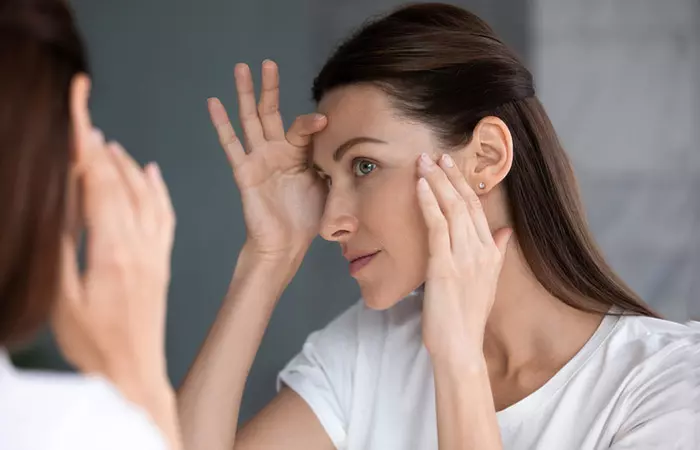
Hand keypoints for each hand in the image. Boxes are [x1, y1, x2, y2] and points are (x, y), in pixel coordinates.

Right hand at [52, 128, 175, 393]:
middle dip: (100, 148)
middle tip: (85, 119)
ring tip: (107, 144)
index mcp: (112, 251)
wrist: (133, 373)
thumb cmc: (94, 345)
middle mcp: (139, 246)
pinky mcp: (162, 262)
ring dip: (126, 165)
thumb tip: (57, 207)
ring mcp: (155, 253)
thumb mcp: (62, 300)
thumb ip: (61, 250)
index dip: (86, 147)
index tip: (78, 116)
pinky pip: (165, 216)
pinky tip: (151, 173)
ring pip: (146, 195)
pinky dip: (158, 190)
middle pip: (120, 183)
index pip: (98, 185)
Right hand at [208, 60, 327, 259]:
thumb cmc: (308, 218)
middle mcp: (277, 152)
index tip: (324, 121)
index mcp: (298, 154)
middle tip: (267, 63)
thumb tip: (354, 148)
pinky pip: (231, 144)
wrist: (287, 244)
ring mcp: (259, 159)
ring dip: (245, 94)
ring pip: (250, 120)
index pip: (302, 128)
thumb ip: (335, 164)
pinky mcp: (244, 172)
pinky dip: (221, 124)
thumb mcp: (331, 187)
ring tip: (241, 68)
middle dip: (269, 88)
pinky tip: (214, 102)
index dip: (311, 123)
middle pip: (271, 112)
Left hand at [416, 153, 511, 360]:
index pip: (477, 209)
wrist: (461, 346)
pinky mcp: (444, 265)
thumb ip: (498, 253)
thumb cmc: (468, 317)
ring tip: (424, 162)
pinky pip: (436, 226)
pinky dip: (428, 202)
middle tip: (435, 154)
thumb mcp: (488, 282)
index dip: (463, 184)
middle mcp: (480, 250)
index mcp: (491, 253)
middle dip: (449, 176)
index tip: (451, 166)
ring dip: (436, 182)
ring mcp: (463, 257)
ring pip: (451, 209)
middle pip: (465, 203)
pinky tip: (420, 186)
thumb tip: (505, 231)